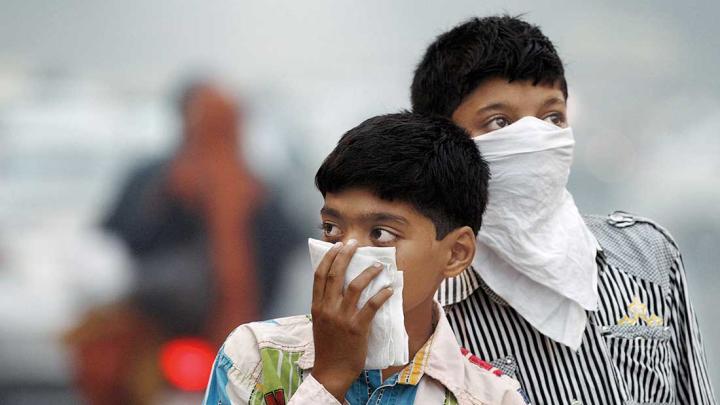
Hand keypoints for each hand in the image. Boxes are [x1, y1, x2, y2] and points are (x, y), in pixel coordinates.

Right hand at [310, 240, 393, 401]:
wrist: (331, 372)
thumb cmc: (327, 347)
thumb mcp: (320, 322)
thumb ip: (325, 304)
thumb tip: (337, 286)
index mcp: (317, 306)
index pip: (320, 275)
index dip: (329, 257)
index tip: (337, 245)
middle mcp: (327, 309)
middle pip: (336, 274)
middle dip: (346, 255)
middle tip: (355, 244)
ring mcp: (342, 318)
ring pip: (355, 286)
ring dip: (368, 272)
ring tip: (379, 266)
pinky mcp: (357, 328)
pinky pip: (371, 306)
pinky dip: (381, 295)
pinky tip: (388, 289)